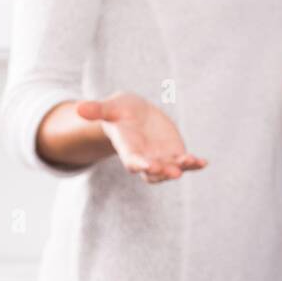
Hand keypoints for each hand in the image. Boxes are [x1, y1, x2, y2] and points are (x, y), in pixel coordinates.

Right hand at [76, 91, 206, 183]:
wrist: (135, 114)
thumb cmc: (119, 111)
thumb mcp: (109, 108)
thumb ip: (97, 110)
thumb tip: (78, 108)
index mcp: (128, 149)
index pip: (133, 161)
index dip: (140, 164)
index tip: (148, 166)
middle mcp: (145, 158)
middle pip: (153, 172)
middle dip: (163, 172)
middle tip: (173, 172)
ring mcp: (160, 158)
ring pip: (171, 169)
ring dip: (182, 168)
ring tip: (193, 162)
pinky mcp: (174, 154)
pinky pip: (185, 163)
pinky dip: (194, 164)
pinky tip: (203, 163)